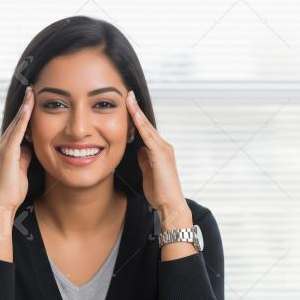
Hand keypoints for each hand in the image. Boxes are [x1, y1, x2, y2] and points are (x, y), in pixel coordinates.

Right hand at [0, 85, 34, 211]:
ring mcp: (2, 148)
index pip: (16, 128)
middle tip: (31, 89)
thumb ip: (24, 157)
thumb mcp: (22, 170)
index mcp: (5, 150)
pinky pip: (17, 131)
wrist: (3, 204)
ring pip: (15, 123)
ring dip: (24, 107)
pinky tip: (29, 108)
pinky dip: (23, 119)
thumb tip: (31, 146)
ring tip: (31, 92)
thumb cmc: (13, 191)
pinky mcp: (6, 152)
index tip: (31, 101)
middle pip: (15, 122)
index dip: (24, 115)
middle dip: (24, 105)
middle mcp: (0, 146)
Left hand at [125, 90, 191, 227]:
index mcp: (159, 151)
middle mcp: (163, 147)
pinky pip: (148, 135)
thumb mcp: (148, 173)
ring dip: (137, 112)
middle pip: (147, 124)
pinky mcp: (161, 154)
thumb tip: (138, 150)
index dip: (137, 117)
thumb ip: (144, 160)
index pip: (145, 131)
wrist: (170, 205)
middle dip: (137, 109)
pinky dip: (140, 124)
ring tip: (129, 98)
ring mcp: (163, 149)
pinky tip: (133, 114)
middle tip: (128, 94)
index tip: (128, 105)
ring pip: (147, 127)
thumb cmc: (160, 193)